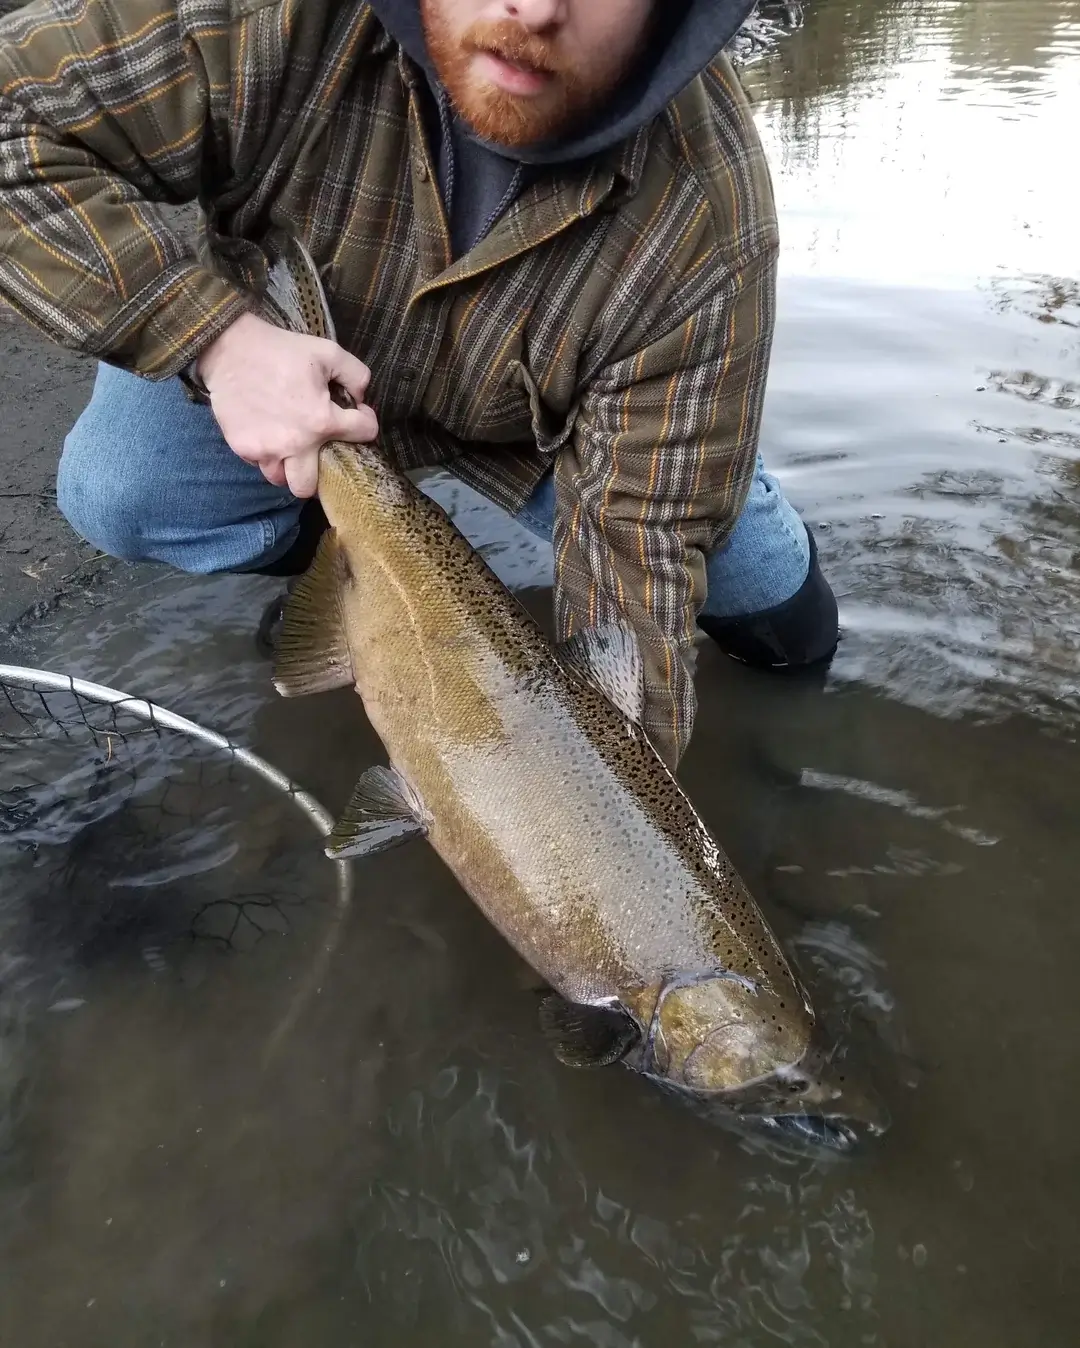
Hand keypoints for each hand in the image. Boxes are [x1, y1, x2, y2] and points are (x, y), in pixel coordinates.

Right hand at [196, 312, 378, 497]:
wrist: (229, 349)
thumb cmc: (280, 350)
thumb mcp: (328, 352)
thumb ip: (357, 375)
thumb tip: (361, 398)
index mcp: (322, 421)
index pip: (364, 434)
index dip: (366, 422)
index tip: (356, 414)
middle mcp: (296, 445)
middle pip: (310, 487)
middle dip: (318, 474)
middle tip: (317, 454)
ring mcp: (267, 450)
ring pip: (282, 479)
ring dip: (288, 468)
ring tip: (291, 448)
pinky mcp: (243, 448)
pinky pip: (259, 463)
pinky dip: (266, 455)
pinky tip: (268, 435)